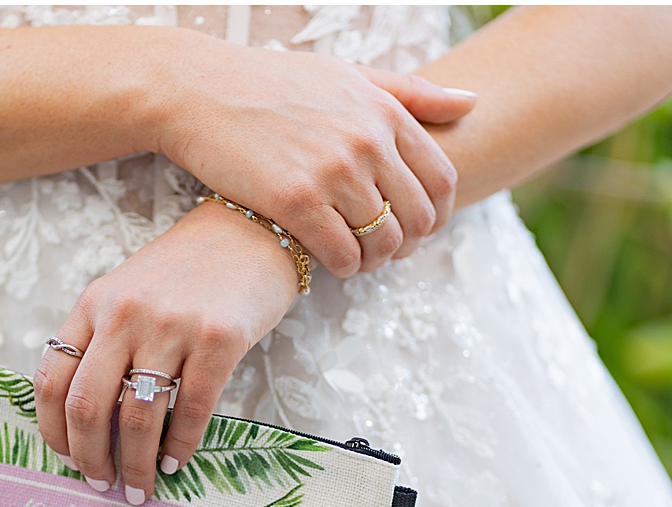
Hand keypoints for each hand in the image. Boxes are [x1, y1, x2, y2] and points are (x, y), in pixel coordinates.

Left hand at [33, 200, 297, 504]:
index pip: (52, 378)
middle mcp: (125, 314)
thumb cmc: (187, 269)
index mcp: (94, 304)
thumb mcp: (128, 291)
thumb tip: (87, 418)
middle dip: (89, 459)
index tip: (66, 457)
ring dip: (135, 464)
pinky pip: (192, 410)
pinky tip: (174, 462)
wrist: (251, 227)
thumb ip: (102, 340)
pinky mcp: (220, 340)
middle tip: (100, 485)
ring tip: (140, 487)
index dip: (54, 429)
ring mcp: (172, 326)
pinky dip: (180, 447)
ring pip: (138, 417)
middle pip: (88, 406)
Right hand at [150, 32, 473, 276]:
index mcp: (384, 112)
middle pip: (417, 217)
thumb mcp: (347, 74)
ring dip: (374, 261)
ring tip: (356, 260)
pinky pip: (340, 253)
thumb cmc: (270, 83)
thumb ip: (410, 91)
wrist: (200, 91)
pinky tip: (328, 264)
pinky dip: (343, 267)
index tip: (415, 228)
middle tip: (384, 252)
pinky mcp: (295, 200)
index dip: (436, 215)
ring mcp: (332, 172)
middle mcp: (366, 141)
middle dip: (407, 244)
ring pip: (381, 241)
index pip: (441, 179)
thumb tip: (471, 101)